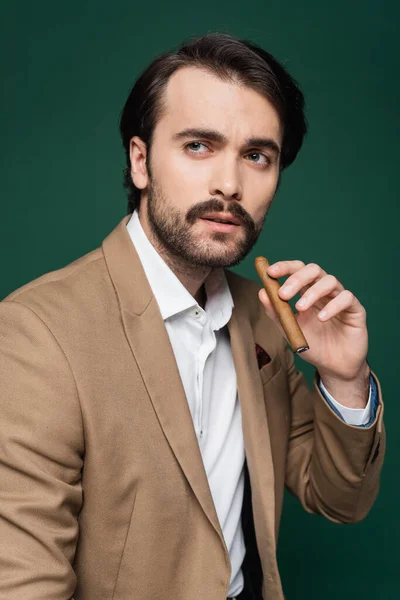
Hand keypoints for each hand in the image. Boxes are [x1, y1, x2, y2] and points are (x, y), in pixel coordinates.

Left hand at [258, 260, 368, 382]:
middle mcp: (324, 291)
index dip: (285, 267)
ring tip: (300, 308)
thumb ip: (276, 312)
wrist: (333, 366)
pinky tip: (322, 318)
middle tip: (283, 294)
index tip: (270, 272)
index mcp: (307, 292)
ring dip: (312, 292)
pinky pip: (346, 298)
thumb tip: (262, 292)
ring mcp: (340, 298)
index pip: (298, 270)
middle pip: (314, 270)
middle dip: (296, 278)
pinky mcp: (355, 309)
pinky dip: (333, 306)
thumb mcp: (290, 329)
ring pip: (330, 281)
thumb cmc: (312, 345)